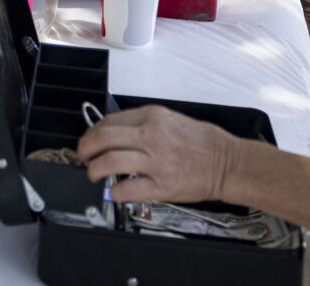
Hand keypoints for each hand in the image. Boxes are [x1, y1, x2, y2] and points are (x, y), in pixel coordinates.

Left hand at [77, 105, 234, 204]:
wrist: (226, 162)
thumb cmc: (201, 142)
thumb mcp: (169, 119)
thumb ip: (141, 124)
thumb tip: (113, 132)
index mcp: (152, 117)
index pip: (109, 121)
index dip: (92, 132)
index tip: (89, 140)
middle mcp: (152, 136)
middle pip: (103, 138)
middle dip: (86, 149)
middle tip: (83, 156)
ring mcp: (156, 161)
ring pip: (110, 162)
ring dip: (94, 170)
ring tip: (93, 174)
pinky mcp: (162, 185)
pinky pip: (128, 189)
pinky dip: (114, 192)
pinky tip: (114, 191)